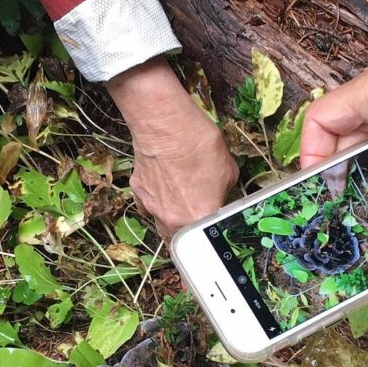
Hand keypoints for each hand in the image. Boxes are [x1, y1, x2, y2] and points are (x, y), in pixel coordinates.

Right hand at [106, 58, 238, 235]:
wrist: (167, 126)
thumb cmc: (200, 146)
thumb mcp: (228, 170)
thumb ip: (223, 192)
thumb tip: (219, 194)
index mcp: (200, 218)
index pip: (207, 239)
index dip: (210, 238)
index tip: (211, 233)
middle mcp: (174, 220)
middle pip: (179, 240)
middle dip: (187, 235)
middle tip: (195, 223)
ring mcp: (152, 208)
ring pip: (161, 225)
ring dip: (170, 221)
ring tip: (179, 204)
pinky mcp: (138, 193)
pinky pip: (147, 206)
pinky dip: (155, 202)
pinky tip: (162, 189)